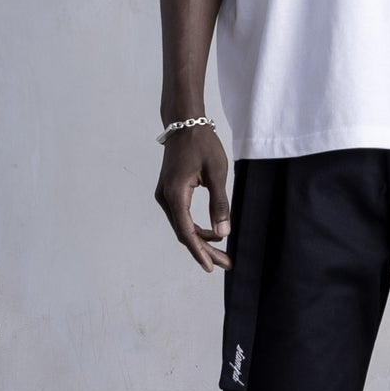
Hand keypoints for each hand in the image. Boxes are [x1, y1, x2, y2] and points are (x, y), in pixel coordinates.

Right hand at [155, 126, 231, 271]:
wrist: (184, 123)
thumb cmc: (202, 144)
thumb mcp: (217, 172)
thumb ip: (219, 204)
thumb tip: (223, 233)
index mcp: (175, 194)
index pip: (186, 231)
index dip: (199, 251)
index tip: (211, 267)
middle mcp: (165, 198)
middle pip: (184, 233)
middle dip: (204, 250)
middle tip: (224, 264)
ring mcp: (165, 195)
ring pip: (182, 226)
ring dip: (201, 240)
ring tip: (222, 252)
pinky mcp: (169, 192)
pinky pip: (181, 216)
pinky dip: (195, 227)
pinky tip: (211, 232)